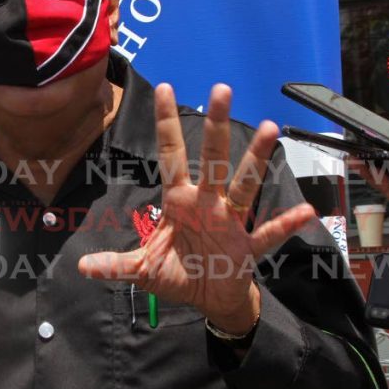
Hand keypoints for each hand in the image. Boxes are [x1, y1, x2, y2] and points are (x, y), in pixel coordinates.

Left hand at [79, 84, 314, 335]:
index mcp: (179, 202)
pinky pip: (268, 233)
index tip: (166, 88)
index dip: (167, 124)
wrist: (210, 300)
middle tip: (221, 89)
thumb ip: (116, 265)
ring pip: (244, 185)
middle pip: (212, 158)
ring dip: (255, 159)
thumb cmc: (180, 274)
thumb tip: (82, 267)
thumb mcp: (143, 269)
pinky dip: (285, 224)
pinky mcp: (247, 247)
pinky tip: (306, 211)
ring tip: (269, 128)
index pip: (171, 155)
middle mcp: (207, 203)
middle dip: (216, 126)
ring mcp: (230, 222)